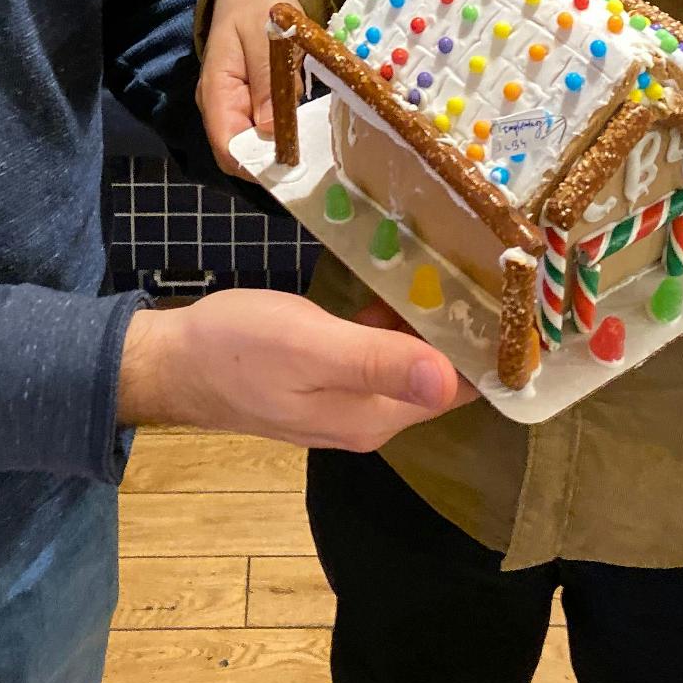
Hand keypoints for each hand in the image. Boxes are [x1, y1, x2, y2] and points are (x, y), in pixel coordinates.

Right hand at [118, 289, 475, 448]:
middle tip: (487, 265)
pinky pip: (375, 352)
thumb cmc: (239, 348)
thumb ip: (378, 362)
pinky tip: (395, 285)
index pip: (454, 390)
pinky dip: (391, 322)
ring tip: (455, 266)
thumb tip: (452, 382)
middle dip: (461, 331)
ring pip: (405, 361)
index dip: (484, 350)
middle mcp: (367, 418)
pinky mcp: (322, 378)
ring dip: (427, 322)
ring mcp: (342, 400)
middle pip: (434, 376)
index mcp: (372, 416)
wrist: (172, 361)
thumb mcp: (311, 347)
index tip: (510, 298)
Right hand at [198, 0, 298, 175]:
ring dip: (285, 141)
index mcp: (216, 92)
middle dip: (274, 155)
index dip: (255, 163)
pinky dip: (288, 127)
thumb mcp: (263, 36)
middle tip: (312, 149)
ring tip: (315, 133)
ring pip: (260, 142)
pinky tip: (307, 120)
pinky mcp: (255, 103)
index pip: (226, 146)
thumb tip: (273, 130)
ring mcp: (237, 107)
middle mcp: (222, 107)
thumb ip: (267, 81)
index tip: (291, 163)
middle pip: (243, 152)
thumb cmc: (255, 7)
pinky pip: (270, 126)